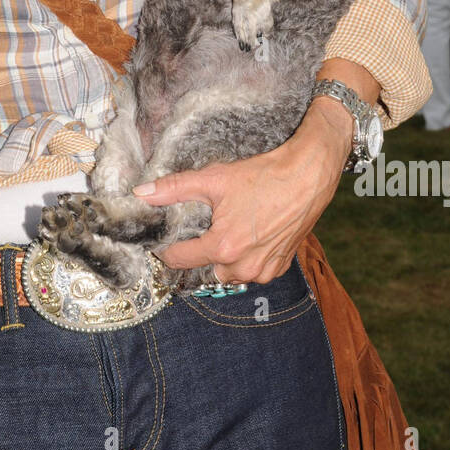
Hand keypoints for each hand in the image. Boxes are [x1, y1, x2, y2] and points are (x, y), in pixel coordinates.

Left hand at [133, 102, 350, 283]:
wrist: (308, 176)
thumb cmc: (263, 176)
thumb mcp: (215, 179)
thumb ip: (174, 188)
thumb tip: (141, 192)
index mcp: (223, 248)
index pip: (179, 260)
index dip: (167, 248)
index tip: (164, 238)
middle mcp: (243, 266)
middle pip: (205, 269)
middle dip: (199, 252)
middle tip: (200, 229)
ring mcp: (264, 270)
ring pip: (229, 273)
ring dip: (223, 258)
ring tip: (225, 231)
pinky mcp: (280, 267)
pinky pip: (252, 272)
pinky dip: (246, 259)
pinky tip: (247, 236)